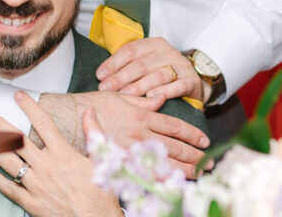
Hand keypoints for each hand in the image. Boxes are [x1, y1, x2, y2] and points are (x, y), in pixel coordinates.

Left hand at [0, 93, 121, 216]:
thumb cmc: (101, 194)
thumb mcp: (102, 159)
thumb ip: (93, 133)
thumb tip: (89, 112)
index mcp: (63, 154)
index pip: (43, 124)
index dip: (29, 107)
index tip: (18, 96)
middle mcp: (47, 167)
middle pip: (18, 141)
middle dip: (0, 125)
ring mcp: (37, 186)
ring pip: (10, 162)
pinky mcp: (32, 203)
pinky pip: (10, 189)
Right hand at [38, 90, 209, 176]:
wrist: (72, 117)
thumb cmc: (97, 104)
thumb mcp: (122, 96)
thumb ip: (144, 100)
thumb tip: (162, 98)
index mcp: (143, 116)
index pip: (175, 127)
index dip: (192, 135)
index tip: (204, 141)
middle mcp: (140, 134)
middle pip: (175, 148)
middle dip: (195, 156)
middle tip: (209, 162)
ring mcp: (131, 151)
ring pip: (164, 164)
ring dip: (184, 170)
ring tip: (199, 174)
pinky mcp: (122, 163)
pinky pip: (145, 175)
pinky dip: (162, 181)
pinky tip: (173, 185)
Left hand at [96, 37, 204, 103]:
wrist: (191, 82)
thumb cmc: (161, 73)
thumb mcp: (146, 63)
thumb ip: (128, 66)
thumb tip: (102, 77)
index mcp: (153, 44)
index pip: (130, 50)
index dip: (114, 63)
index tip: (100, 75)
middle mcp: (168, 52)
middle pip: (141, 64)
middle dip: (122, 77)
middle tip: (107, 89)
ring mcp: (181, 65)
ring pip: (158, 74)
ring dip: (140, 85)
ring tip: (126, 94)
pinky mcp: (191, 80)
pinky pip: (178, 85)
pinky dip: (165, 91)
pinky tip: (152, 97)